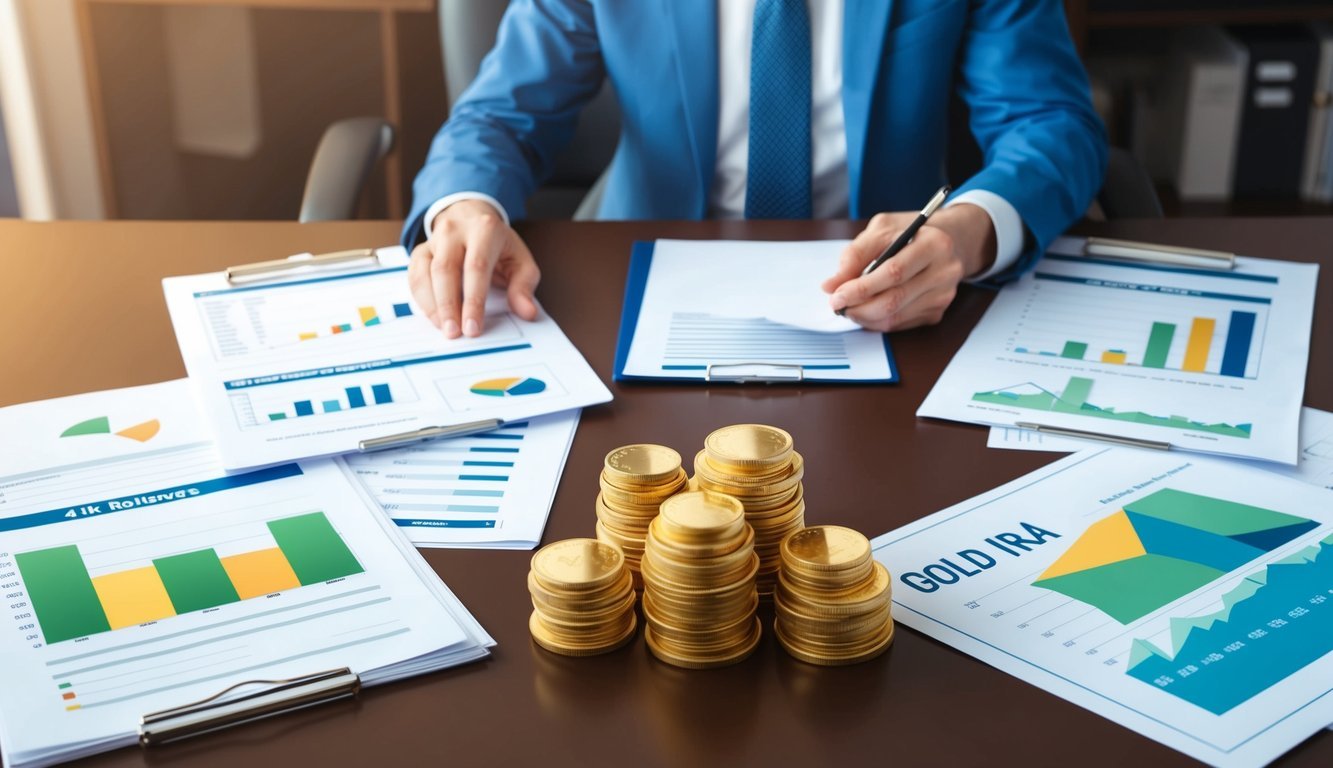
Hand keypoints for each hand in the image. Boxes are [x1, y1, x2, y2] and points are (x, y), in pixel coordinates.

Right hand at [408, 200, 539, 338]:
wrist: (471, 216)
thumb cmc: (498, 244)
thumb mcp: (520, 259)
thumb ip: (524, 286)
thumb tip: (527, 312)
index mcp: (484, 229)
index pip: (476, 267)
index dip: (473, 300)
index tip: (473, 327)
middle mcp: (454, 231)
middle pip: (445, 269)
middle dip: (448, 305)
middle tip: (454, 333)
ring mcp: (434, 240)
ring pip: (424, 272)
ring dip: (432, 305)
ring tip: (444, 328)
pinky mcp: (420, 251)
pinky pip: (414, 276)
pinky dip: (421, 299)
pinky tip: (434, 316)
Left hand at [821, 204, 996, 330]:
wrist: (948, 241)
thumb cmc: (910, 233)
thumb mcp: (882, 229)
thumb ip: (855, 255)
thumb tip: (831, 285)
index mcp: (934, 244)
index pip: (893, 273)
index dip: (861, 288)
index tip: (836, 294)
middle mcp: (945, 272)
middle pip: (894, 300)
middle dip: (859, 307)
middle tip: (837, 305)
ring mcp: (943, 295)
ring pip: (895, 317)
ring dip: (864, 317)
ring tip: (848, 307)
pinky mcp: (938, 311)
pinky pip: (901, 324)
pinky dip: (877, 321)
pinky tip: (867, 310)